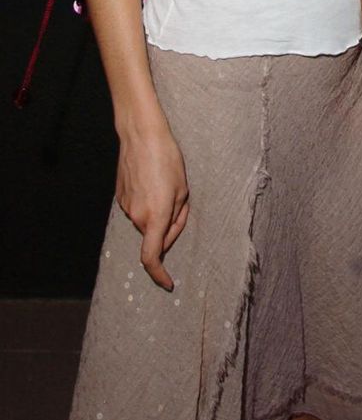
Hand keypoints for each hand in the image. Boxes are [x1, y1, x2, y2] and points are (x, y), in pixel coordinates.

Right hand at [115, 126, 188, 288]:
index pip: (152, 258)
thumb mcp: (182, 190)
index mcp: (155, 216)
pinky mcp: (120, 198)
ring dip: (158, 212)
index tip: (168, 283)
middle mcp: (137, 216)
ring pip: (146, 221)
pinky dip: (148, 202)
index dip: (159, 275)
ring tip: (165, 182)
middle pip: (154, 235)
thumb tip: (168, 235)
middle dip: (168, 227)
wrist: (141, 136)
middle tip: (179, 201)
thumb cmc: (167, 160)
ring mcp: (126, 207)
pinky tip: (152, 180)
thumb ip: (176, 219)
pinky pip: (138, 209)